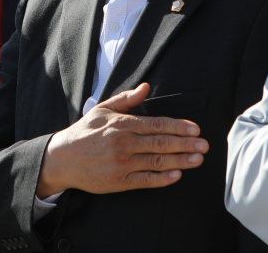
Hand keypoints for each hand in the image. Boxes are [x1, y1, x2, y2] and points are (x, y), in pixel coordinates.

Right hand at [36, 83, 207, 197]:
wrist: (62, 158)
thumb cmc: (85, 131)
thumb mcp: (103, 108)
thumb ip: (127, 98)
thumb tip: (146, 86)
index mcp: (122, 124)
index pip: (156, 124)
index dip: (178, 126)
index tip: (195, 129)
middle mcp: (124, 143)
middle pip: (161, 143)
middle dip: (185, 144)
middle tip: (205, 145)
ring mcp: (122, 163)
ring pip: (157, 161)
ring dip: (180, 161)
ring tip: (198, 160)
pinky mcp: (119, 181)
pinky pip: (145, 180)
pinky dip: (162, 179)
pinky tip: (177, 176)